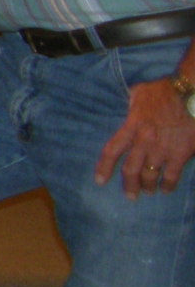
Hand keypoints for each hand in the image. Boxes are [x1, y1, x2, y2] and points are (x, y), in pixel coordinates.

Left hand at [95, 77, 194, 197]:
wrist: (189, 94)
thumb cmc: (163, 90)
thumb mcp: (138, 93)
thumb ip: (130, 105)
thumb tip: (125, 105)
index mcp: (131, 126)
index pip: (111, 151)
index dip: (104, 168)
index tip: (100, 181)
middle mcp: (144, 142)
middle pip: (131, 170)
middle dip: (129, 185)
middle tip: (130, 196)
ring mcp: (163, 150)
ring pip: (151, 176)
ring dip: (148, 187)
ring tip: (148, 192)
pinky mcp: (181, 154)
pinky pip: (172, 175)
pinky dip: (169, 184)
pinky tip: (167, 189)